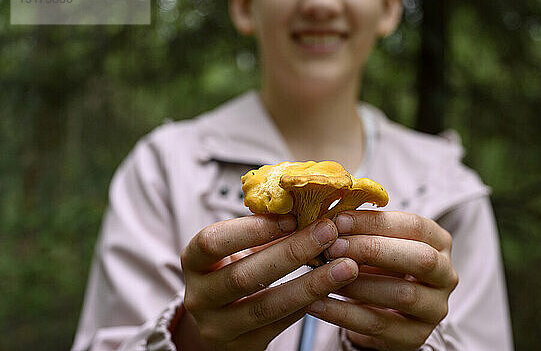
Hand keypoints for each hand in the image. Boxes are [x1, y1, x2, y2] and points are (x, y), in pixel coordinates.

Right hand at [179, 214, 359, 350]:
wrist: (218, 319)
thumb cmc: (232, 268)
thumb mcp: (235, 247)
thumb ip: (263, 230)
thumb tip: (308, 206)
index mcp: (192, 262)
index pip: (213, 242)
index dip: (252, 229)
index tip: (292, 217)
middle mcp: (198, 297)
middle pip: (244, 276)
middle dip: (291, 252)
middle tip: (328, 233)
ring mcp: (218, 327)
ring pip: (266, 306)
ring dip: (310, 284)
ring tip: (345, 267)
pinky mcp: (242, 348)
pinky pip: (279, 325)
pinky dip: (307, 305)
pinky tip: (330, 289)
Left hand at [307, 211, 457, 350]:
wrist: (380, 308)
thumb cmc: (378, 266)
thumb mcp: (376, 242)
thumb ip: (362, 230)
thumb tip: (331, 218)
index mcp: (439, 242)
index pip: (414, 226)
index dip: (376, 222)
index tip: (340, 220)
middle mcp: (446, 275)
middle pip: (419, 259)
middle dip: (373, 250)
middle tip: (334, 247)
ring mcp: (435, 309)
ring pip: (401, 294)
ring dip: (357, 283)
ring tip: (323, 274)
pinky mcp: (415, 337)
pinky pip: (377, 324)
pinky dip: (343, 314)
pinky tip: (317, 303)